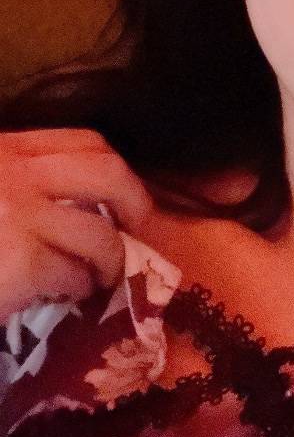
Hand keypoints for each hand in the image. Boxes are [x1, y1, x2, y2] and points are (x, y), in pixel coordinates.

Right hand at [0, 127, 152, 323]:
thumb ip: (10, 183)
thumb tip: (59, 202)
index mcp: (4, 151)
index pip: (82, 142)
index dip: (113, 167)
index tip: (121, 191)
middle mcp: (17, 174)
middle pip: (108, 174)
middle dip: (135, 200)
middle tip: (138, 225)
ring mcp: (22, 216)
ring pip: (99, 233)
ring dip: (112, 258)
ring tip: (104, 275)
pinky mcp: (24, 262)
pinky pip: (74, 274)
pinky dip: (81, 287)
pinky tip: (72, 294)